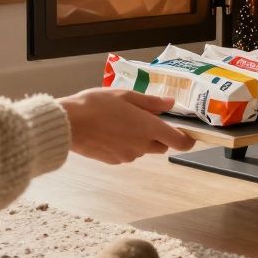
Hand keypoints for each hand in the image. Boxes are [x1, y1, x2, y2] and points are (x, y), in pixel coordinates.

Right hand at [59, 87, 196, 163]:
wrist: (69, 124)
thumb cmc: (96, 104)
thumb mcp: (125, 95)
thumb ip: (151, 102)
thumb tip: (171, 103)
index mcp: (148, 127)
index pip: (179, 142)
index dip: (187, 140)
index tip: (187, 134)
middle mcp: (142, 145)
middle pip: (162, 146)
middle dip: (159, 135)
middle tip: (144, 119)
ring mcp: (128, 156)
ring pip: (143, 150)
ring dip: (140, 140)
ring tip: (121, 123)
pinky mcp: (114, 162)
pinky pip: (127, 154)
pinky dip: (125, 145)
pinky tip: (110, 132)